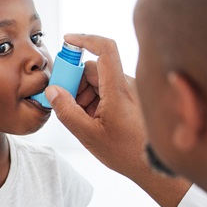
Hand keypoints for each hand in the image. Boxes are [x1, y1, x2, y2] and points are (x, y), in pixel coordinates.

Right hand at [45, 34, 146, 177]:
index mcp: (118, 89)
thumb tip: (52, 90)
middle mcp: (127, 84)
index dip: (85, 38)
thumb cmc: (125, 153)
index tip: (67, 41)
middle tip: (66, 104)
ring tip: (83, 119)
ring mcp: (131, 91)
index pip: (105, 48)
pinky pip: (108, 90)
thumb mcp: (88, 135)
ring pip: (99, 80)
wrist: (154, 168)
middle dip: (75, 83)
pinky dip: (95, 100)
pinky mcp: (132, 99)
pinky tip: (94, 121)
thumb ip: (66, 111)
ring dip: (85, 94)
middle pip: (93, 68)